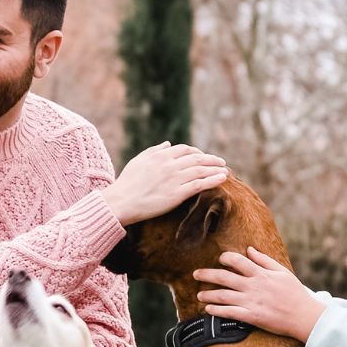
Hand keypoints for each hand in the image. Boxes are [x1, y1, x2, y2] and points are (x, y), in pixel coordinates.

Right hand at [101, 142, 229, 224]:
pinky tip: (222, 178)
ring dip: (215, 168)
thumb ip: (154, 151)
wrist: (121, 202)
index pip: (185, 150)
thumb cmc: (127, 183)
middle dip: (211, 159)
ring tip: (226, 170)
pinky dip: (213, 180)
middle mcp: (169, 165)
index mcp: (160, 156)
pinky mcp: (177, 194)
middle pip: (197, 158)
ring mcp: (174, 179)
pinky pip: (200, 184)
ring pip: (201, 170)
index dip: (197, 152)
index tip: (203, 156)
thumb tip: (168, 144)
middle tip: (221, 162)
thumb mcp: (138, 161)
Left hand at [192, 247, 326, 342]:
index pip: (237, 261)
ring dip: (208, 295)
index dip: (225, 258)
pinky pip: (230, 313)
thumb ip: (264, 260)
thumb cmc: (295, 293)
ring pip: (223, 296)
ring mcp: (251, 302)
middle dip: (207, 275)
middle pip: (224, 277)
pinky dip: (217, 311)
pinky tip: (208, 310)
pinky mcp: (252, 316)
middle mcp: (253, 286)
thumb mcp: (282, 272)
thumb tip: (249, 249)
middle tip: (195, 274)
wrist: (304, 316)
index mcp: (261, 274)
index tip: (220, 259)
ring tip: (199, 295)